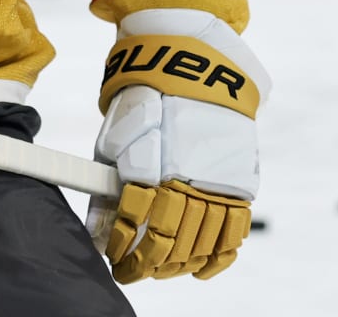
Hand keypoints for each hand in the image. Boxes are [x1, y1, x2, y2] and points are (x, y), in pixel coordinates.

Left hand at [87, 9, 269, 283]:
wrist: (195, 66)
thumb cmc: (146, 101)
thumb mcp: (116, 134)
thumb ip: (107, 183)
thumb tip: (97, 229)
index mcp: (152, 157)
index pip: (134, 218)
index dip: (122, 245)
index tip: (113, 257)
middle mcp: (186, 172)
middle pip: (167, 238)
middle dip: (145, 263)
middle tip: (131, 272)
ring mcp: (217, 179)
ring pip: (199, 242)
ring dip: (176, 265)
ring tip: (159, 271)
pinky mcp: (241, 181)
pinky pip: (233, 232)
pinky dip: (216, 257)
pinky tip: (198, 268)